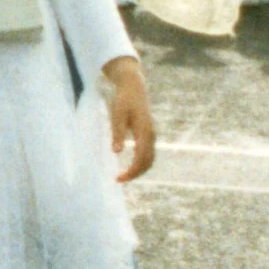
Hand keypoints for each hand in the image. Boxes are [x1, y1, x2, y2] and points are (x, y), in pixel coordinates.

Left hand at [101, 56, 155, 181]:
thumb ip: (117, 133)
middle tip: (119, 180)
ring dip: (139, 169)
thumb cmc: (123, 101)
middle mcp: (151, 135)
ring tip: (124, 176)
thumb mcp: (116, 116)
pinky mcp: (149, 134)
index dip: (131, 171)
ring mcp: (152, 134)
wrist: (133, 88)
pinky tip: (131, 166)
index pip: (141, 158)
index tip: (118, 179)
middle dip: (135, 173)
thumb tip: (116, 152)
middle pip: (148, 162)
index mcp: (144, 132)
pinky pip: (148, 153)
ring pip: (150, 158)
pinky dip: (141, 163)